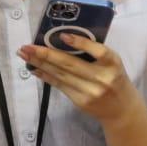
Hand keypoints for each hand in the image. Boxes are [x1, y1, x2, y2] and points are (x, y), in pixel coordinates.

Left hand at [18, 33, 146, 127]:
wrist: (121, 109)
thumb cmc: (114, 79)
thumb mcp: (112, 63)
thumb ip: (95, 53)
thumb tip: (62, 40)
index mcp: (112, 63)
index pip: (98, 51)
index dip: (80, 43)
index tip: (63, 36)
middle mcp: (102, 78)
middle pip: (70, 64)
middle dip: (46, 54)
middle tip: (27, 46)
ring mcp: (90, 92)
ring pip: (61, 75)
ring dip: (40, 64)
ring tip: (25, 55)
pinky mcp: (81, 102)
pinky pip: (60, 86)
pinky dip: (46, 76)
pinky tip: (34, 69)